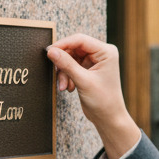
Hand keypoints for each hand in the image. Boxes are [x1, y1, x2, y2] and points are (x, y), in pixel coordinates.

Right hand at [46, 34, 139, 158]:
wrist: (108, 118)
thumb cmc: (103, 100)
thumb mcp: (83, 81)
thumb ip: (66, 64)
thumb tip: (51, 51)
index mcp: (106, 52)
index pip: (80, 40)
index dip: (63, 44)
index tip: (49, 51)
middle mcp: (102, 54)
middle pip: (74, 48)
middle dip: (63, 63)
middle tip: (57, 74)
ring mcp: (95, 61)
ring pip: (71, 59)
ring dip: (64, 72)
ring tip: (65, 86)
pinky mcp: (89, 70)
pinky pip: (72, 67)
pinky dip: (67, 76)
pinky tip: (69, 88)